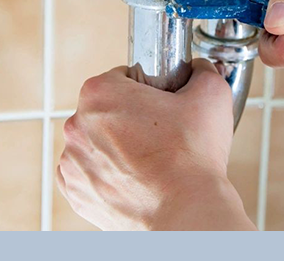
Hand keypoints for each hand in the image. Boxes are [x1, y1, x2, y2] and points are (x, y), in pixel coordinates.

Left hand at [57, 59, 255, 230]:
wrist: (187, 213)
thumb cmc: (193, 159)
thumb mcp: (210, 94)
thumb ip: (201, 70)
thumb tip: (198, 70)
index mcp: (99, 93)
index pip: (122, 77)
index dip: (146, 89)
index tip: (161, 105)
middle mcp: (76, 125)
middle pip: (106, 109)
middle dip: (130, 116)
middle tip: (160, 133)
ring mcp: (73, 162)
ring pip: (96, 141)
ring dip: (116, 146)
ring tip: (149, 159)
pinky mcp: (76, 193)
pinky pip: (88, 172)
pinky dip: (106, 173)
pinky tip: (133, 177)